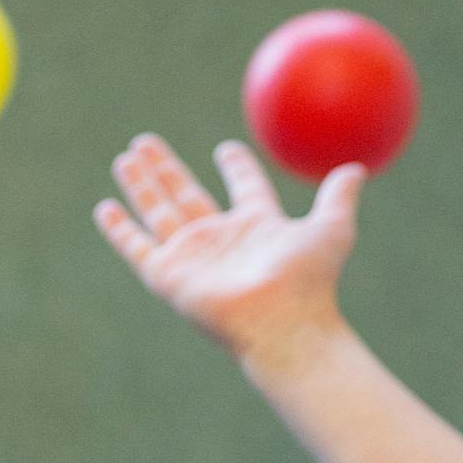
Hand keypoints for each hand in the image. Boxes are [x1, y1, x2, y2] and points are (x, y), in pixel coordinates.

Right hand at [95, 135, 362, 362]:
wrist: (281, 320)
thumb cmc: (309, 280)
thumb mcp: (331, 227)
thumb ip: (338, 196)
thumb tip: (357, 167)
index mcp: (255, 226)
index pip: (242, 190)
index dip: (236, 168)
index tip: (226, 149)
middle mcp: (219, 241)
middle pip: (186, 195)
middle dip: (166, 169)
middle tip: (146, 142)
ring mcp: (191, 258)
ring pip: (158, 212)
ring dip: (141, 184)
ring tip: (125, 156)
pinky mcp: (168, 275)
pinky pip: (137, 247)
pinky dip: (119, 229)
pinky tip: (104, 207)